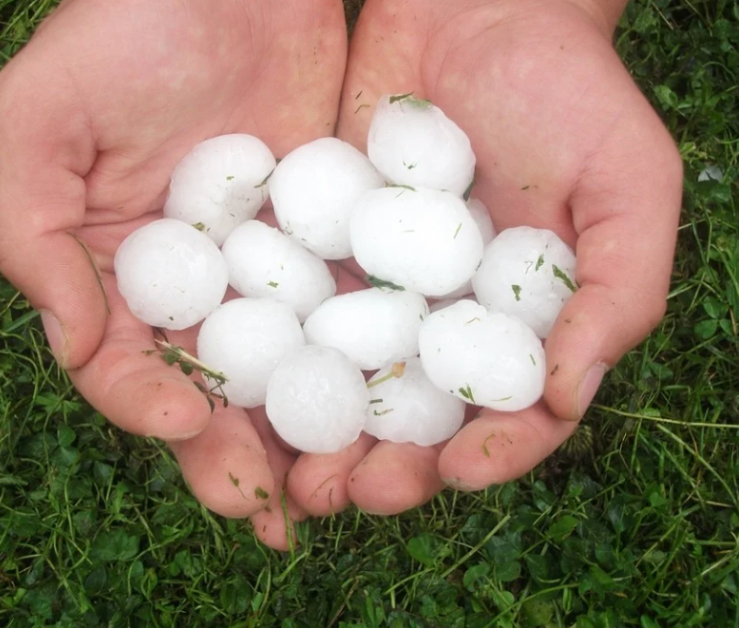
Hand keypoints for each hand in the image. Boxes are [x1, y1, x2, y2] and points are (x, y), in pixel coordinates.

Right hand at [0, 0, 346, 548]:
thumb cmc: (124, 30)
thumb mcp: (39, 117)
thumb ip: (29, 234)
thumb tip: (74, 345)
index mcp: (116, 275)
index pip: (123, 368)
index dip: (148, 407)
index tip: (190, 422)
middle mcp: (192, 289)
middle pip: (209, 393)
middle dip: (234, 456)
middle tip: (272, 510)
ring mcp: (264, 275)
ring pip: (282, 375)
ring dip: (303, 438)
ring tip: (335, 488)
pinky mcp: (327, 250)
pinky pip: (342, 319)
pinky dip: (360, 369)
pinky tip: (385, 408)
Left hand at [285, 0, 682, 515]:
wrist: (476, 10)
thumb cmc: (569, 92)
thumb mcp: (627, 184)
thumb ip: (617, 291)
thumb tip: (566, 395)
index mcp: (523, 327)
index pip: (510, 416)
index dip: (491, 455)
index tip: (459, 471)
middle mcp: (447, 324)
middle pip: (417, 419)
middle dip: (387, 467)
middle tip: (352, 494)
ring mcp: (381, 294)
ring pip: (348, 385)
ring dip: (320, 438)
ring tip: (295, 476)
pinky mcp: (324, 256)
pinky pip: (296, 317)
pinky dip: (275, 361)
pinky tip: (249, 393)